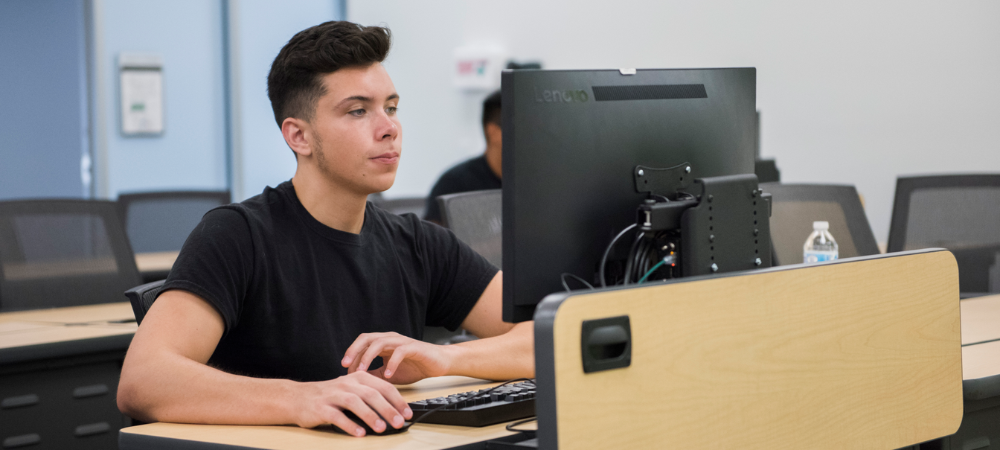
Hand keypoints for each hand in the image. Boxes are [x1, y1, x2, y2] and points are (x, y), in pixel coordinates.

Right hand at [294, 371, 411, 435]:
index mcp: (358, 378)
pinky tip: (359, 433)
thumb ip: (370, 397)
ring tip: (381, 428)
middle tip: (399, 422)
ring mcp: (333, 395)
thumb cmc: (329, 396)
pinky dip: (349, 425)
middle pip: (372, 394)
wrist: (297, 398)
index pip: (383, 387)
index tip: (407, 413)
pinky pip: (337, 416)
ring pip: (355, 403)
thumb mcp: (351, 390)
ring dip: (370, 416)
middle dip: (388, 409)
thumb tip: (394, 412)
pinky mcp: (321, 407)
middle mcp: (347, 384)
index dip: (397, 400)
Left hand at [342, 332, 453, 384]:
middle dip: (354, 350)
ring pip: (380, 342)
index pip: (362, 344)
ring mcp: (402, 342)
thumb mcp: (389, 373)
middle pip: (367, 338)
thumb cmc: (415, 366)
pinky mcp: (414, 347)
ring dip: (368, 357)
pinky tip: (387, 375)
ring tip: (361, 371)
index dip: (351, 356)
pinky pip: (399, 352)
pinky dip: (391, 363)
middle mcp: (390, 339)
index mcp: (383, 343)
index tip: (344, 371)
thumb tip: (357, 381)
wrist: (438, 364)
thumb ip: (374, 374)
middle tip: (345, 365)